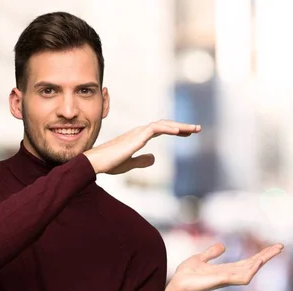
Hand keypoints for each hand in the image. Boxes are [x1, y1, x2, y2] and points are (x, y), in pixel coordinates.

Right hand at [83, 120, 200, 174]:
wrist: (95, 162)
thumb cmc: (108, 163)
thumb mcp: (129, 163)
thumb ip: (141, 160)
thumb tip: (154, 158)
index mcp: (138, 137)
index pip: (160, 130)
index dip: (174, 131)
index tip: (187, 133)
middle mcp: (139, 132)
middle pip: (164, 125)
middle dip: (182, 126)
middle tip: (197, 129)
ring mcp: (138, 133)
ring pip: (162, 125)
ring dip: (179, 126)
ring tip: (194, 129)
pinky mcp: (136, 137)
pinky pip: (154, 129)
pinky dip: (167, 128)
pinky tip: (179, 131)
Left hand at [162, 242, 283, 290]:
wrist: (176, 284)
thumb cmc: (186, 275)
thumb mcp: (200, 258)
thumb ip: (211, 253)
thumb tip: (223, 246)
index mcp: (226, 269)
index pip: (248, 261)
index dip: (260, 254)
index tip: (274, 246)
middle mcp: (229, 275)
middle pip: (252, 264)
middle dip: (266, 256)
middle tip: (280, 246)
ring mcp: (226, 279)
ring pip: (249, 271)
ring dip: (260, 262)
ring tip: (271, 252)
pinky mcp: (220, 281)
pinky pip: (238, 277)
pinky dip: (249, 271)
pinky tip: (256, 263)